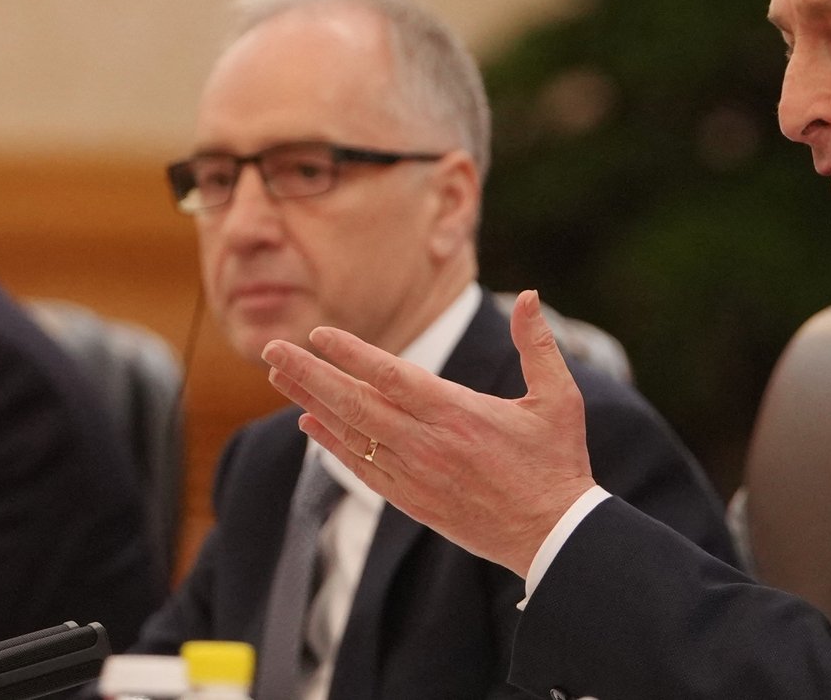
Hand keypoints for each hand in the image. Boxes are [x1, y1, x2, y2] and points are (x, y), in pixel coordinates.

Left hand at [261, 290, 597, 576]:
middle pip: (355, 403)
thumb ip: (539, 345)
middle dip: (309, 374)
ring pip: (350, 435)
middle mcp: (427, 444)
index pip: (391, 375)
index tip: (318, 334)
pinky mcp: (412, 501)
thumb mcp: (559, 398)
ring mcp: (415, 475)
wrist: (551, 534)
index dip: (351, 353)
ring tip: (279, 378)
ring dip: (311, 404)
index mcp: (458, 413)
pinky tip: (309, 427)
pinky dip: (331, 445)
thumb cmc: (557, 463)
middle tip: (272, 350)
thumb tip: (533, 296)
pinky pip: (360, 469)